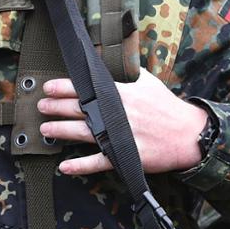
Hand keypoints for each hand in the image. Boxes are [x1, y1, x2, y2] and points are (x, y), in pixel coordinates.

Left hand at [38, 69, 209, 175]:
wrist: (188, 134)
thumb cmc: (168, 108)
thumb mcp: (149, 83)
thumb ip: (130, 73)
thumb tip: (115, 61)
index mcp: (122, 94)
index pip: (86, 88)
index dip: (64, 87)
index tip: (48, 87)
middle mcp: (117, 114)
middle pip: (79, 110)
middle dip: (56, 107)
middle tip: (41, 106)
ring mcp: (120, 136)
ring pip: (83, 133)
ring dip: (61, 131)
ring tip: (45, 130)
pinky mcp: (125, 156)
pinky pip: (98, 162)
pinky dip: (80, 166)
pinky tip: (64, 166)